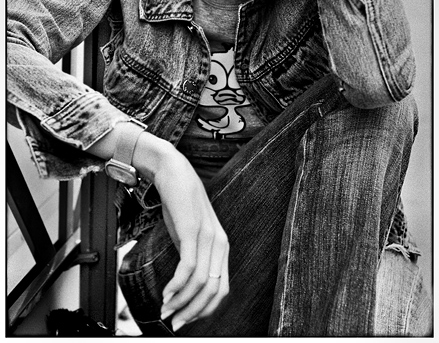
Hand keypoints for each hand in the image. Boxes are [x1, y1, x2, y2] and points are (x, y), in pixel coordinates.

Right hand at [137, 136, 229, 331]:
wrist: (171, 170)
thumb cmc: (179, 202)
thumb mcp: (189, 233)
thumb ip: (192, 254)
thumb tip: (183, 284)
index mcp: (222, 246)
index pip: (221, 289)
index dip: (204, 310)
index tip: (184, 318)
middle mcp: (220, 243)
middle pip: (213, 291)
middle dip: (192, 312)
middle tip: (173, 322)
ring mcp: (207, 236)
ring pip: (201, 283)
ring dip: (181, 302)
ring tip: (165, 310)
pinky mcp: (192, 229)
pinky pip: (188, 267)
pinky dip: (177, 286)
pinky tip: (166, 293)